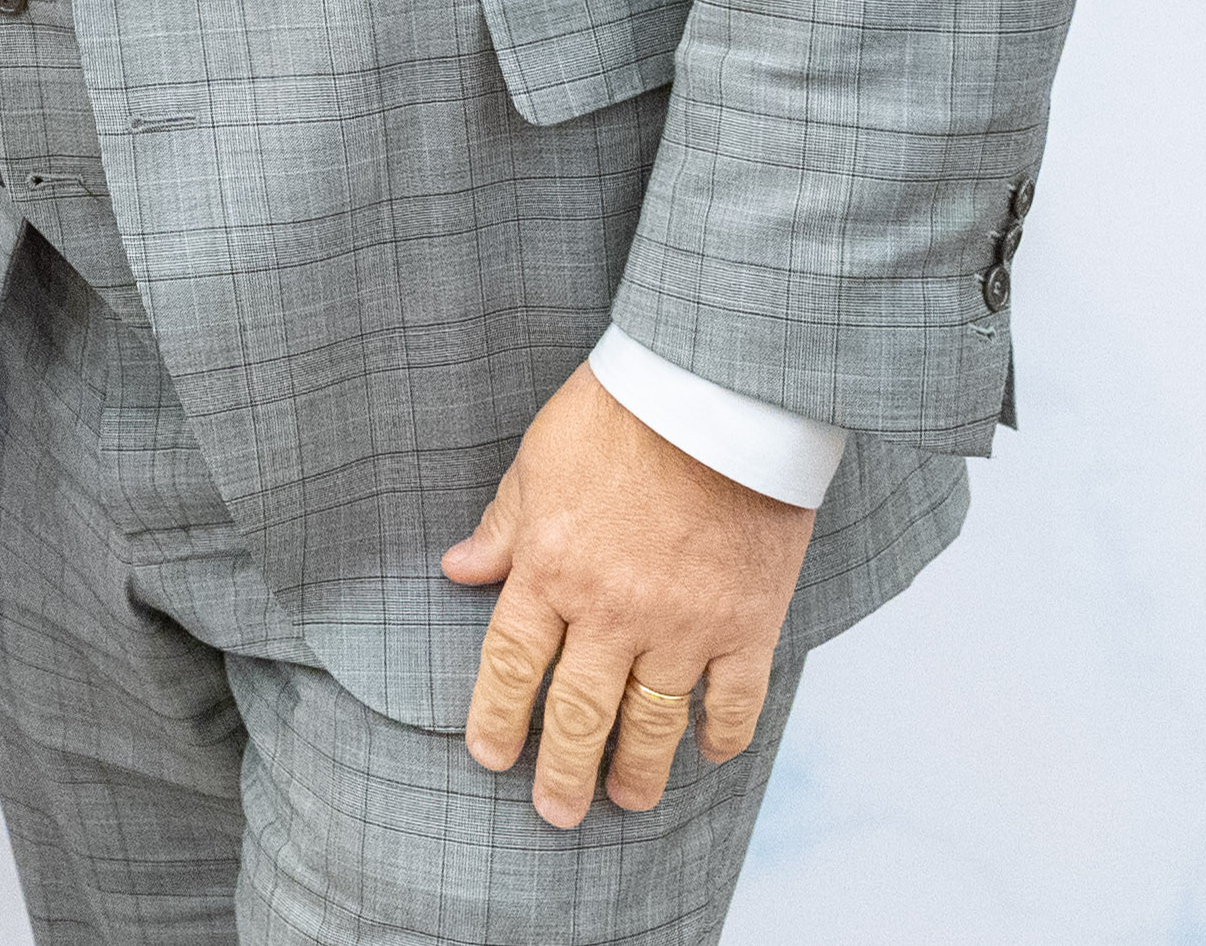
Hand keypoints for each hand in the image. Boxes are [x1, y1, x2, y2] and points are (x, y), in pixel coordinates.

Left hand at [440, 363, 811, 828]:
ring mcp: (683, 625)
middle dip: (563, 772)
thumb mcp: (538, 461)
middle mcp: (612, 611)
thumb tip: (458, 570)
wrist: (717, 393)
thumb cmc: (621, 414)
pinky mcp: (747, 623)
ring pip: (654, 723)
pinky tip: (709, 751)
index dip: (497, 718)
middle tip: (556, 812)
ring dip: (638, 770)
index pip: (511, 665)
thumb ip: (503, 526)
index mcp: (552, 569)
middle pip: (579, 714)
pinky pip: (734, 700)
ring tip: (626, 799)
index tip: (490, 757)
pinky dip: (722, 734)